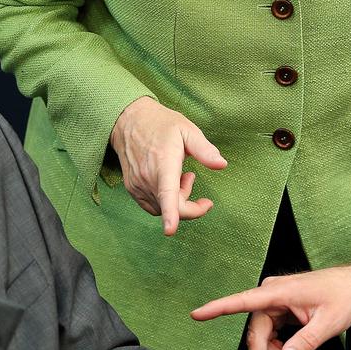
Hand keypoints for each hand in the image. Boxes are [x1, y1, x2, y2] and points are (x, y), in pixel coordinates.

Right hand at [110, 96, 227, 234]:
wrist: (128, 120)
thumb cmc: (161, 124)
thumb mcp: (187, 130)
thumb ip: (205, 149)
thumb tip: (222, 165)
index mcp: (163, 163)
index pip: (166, 194)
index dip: (170, 214)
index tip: (170, 230)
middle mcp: (147, 177)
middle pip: (173, 208)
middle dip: (191, 203)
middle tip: (193, 178)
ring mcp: (137, 185)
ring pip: (163, 209)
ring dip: (177, 199)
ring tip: (180, 175)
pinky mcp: (132, 189)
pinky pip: (152, 206)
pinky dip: (165, 201)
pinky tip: (167, 182)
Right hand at [190, 262, 350, 349]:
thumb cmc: (343, 295)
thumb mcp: (329, 323)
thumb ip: (306, 342)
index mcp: (279, 292)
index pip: (243, 301)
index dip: (218, 309)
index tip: (197, 314)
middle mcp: (272, 295)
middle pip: (256, 335)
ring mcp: (275, 303)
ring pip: (264, 339)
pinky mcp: (280, 310)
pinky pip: (272, 336)